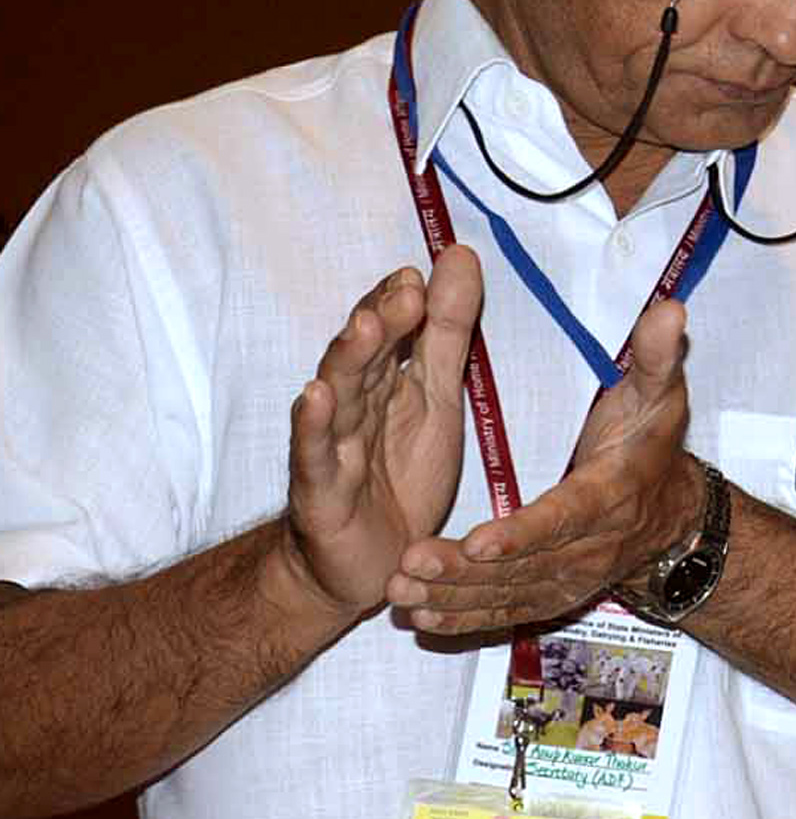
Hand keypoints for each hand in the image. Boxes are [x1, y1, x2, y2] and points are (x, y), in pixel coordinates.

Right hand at [281, 252, 480, 619]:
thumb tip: (459, 255)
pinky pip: (314, 455)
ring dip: (348, 361)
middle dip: (382, 321)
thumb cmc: (400, 475)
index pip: (388, 331)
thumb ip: (446, 332)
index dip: (401, 302)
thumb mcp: (437, 399)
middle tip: (407, 290)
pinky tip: (314, 396)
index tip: (421, 272)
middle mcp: (352, 407)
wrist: (372, 563)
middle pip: (363, 357)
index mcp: (383, 384)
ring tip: (365, 327)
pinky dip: (313, 425)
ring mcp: (331, 447)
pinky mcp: (320, 492)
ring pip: (337, 398)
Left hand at [390, 295, 700, 635]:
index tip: (480, 540)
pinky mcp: (552, 593)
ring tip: (401, 590)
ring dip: (454, 596)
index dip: (524, 531)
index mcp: (612, 493)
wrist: (672, 514)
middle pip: (525, 565)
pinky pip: (507, 612)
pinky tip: (423, 618)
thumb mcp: (661, 394)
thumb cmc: (652, 442)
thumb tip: (668, 309)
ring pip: (509, 593)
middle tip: (411, 562)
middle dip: (467, 569)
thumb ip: (656, 356)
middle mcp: (592, 546)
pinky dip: (465, 620)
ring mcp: (571, 576)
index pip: (566, 516)